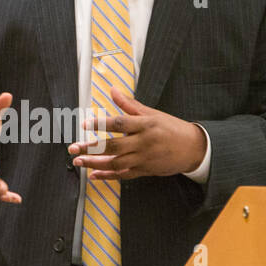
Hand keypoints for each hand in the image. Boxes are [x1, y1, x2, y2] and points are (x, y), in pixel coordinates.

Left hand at [67, 89, 206, 179]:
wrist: (193, 148)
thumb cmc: (170, 128)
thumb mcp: (152, 113)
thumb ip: (129, 104)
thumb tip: (112, 90)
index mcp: (146, 124)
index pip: (120, 123)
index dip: (101, 124)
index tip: (85, 125)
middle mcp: (144, 142)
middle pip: (114, 146)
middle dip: (91, 148)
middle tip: (73, 148)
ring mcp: (144, 158)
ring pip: (116, 163)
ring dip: (95, 164)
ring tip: (78, 162)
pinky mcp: (145, 171)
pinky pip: (123, 175)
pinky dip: (108, 176)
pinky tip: (93, 175)